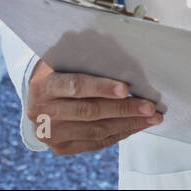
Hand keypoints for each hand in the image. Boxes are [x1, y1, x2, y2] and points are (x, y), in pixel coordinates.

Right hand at [25, 59, 162, 154]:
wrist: (38, 96)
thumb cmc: (61, 70)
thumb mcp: (65, 58)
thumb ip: (88, 55)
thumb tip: (127, 44)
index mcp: (43, 85)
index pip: (75, 86)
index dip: (102, 88)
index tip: (126, 88)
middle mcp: (42, 111)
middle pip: (89, 111)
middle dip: (124, 109)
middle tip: (149, 107)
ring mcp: (50, 133)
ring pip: (95, 130)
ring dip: (128, 124)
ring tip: (151, 118)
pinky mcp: (60, 147)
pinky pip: (95, 143)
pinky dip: (119, 134)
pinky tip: (136, 126)